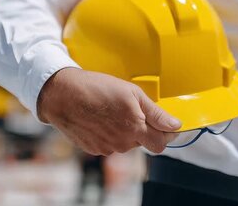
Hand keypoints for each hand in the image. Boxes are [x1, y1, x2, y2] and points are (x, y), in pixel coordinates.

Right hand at [37, 67, 180, 155]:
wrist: (62, 95)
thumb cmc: (96, 88)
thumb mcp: (131, 93)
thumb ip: (155, 112)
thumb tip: (175, 125)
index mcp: (134, 128)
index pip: (160, 144)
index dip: (166, 134)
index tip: (166, 125)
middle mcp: (122, 143)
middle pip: (143, 142)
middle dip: (143, 129)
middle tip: (132, 109)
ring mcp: (106, 148)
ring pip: (125, 143)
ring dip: (125, 131)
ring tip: (112, 110)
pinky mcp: (93, 149)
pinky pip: (109, 144)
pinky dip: (109, 133)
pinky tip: (100, 118)